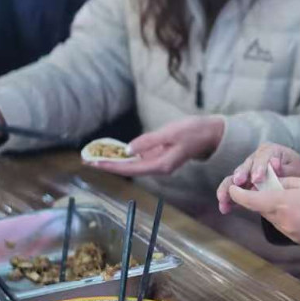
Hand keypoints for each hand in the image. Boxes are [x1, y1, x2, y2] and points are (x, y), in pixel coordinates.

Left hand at [89, 116, 224, 175]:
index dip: (111, 166)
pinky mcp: (160, 156)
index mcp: (162, 165)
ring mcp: (159, 162)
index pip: (130, 168)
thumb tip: (128, 149)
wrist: (211, 133)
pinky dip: (126, 155)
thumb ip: (149, 141)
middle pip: (129, 168)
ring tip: (96, 156)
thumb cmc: (194, 131)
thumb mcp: (171, 133)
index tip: (94, 164)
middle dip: (108, 165)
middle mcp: (159, 167)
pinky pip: (138, 158)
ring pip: (132, 164)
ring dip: (115, 160)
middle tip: (87, 160)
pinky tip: (114, 151)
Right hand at [216, 143, 299, 214]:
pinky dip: (229, 198)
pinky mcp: (244, 184)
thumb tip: (275, 164)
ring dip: (228, 189)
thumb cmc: (297, 172)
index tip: (257, 179)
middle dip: (241, 175)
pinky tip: (225, 208)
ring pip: (235, 178)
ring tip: (224, 199)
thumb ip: (286, 168)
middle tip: (238, 183)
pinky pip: (233, 190)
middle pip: (245, 166)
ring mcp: (247, 172)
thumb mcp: (296, 169)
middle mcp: (255, 159)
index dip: (259, 167)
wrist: (297, 179)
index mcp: (269, 151)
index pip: (263, 157)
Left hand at [227, 178, 299, 246]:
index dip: (237, 194)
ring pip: (271, 216)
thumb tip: (270, 183)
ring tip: (291, 198)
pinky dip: (285, 216)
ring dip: (274, 207)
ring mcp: (287, 231)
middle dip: (260, 198)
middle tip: (269, 187)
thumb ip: (284, 183)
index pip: (249, 200)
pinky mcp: (295, 238)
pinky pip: (283, 224)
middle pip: (260, 208)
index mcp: (280, 202)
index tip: (232, 188)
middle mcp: (280, 219)